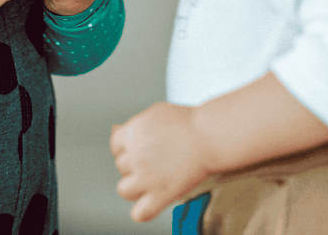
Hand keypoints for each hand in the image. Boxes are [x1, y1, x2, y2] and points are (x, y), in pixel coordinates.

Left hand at [111, 103, 211, 222]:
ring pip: (124, 189)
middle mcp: (135, 155)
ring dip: (135, 186)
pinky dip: (143, 211)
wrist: (211, 136)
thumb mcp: (156, 113)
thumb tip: (117, 130)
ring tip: (152, 180)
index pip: (116, 146)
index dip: (128, 148)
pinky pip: (140, 213)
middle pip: (121, 166)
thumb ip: (136, 125)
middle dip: (135, 164)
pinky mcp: (160, 194)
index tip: (140, 149)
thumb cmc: (190, 122)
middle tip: (156, 161)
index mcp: (132, 133)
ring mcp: (146, 177)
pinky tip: (152, 202)